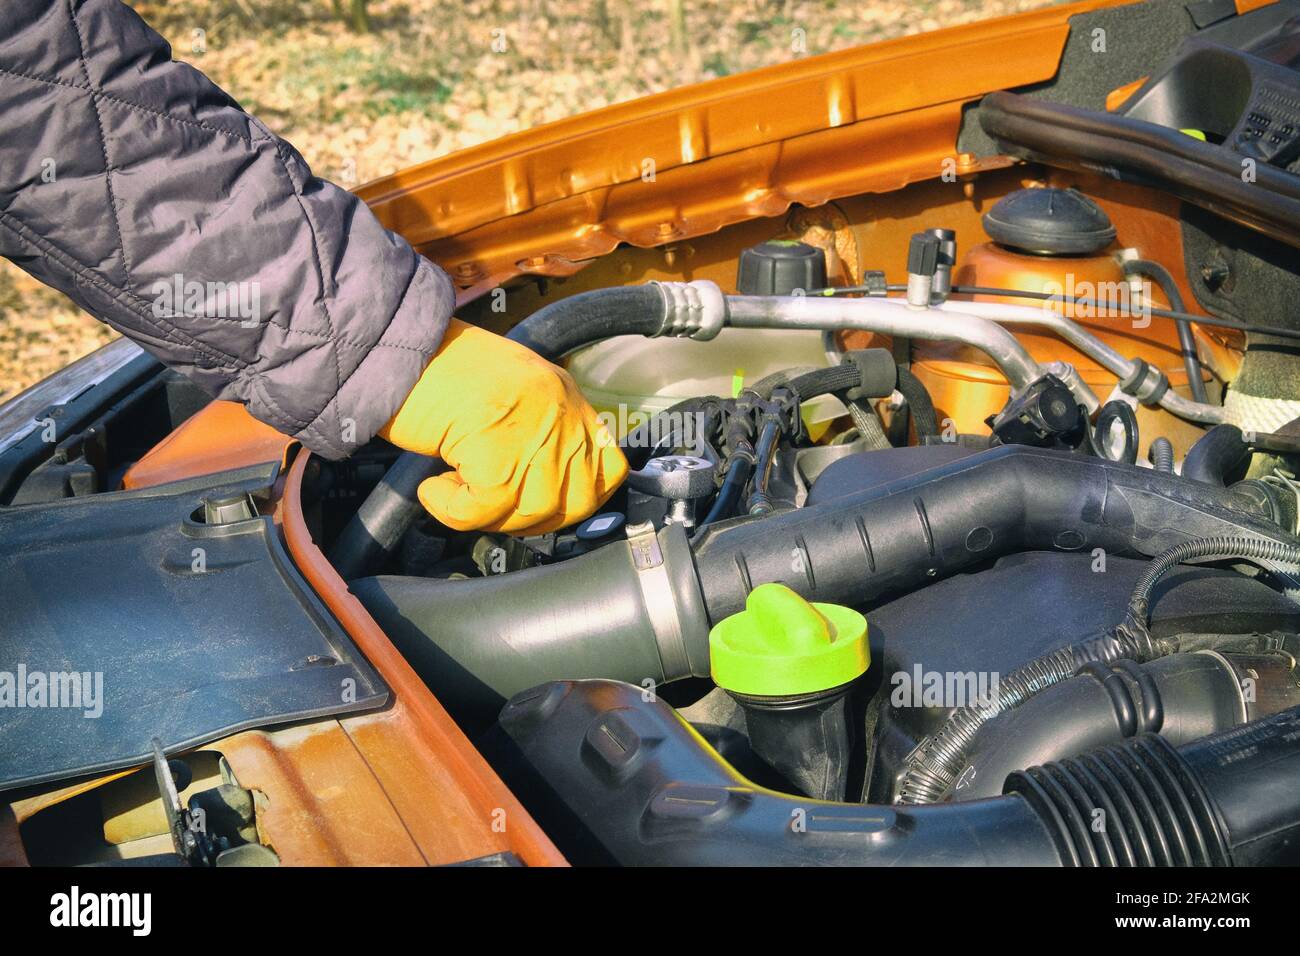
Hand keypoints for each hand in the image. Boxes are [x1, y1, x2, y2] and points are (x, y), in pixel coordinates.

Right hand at [379, 319, 626, 533]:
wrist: (390, 343)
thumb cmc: (434, 370)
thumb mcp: (506, 392)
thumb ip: (534, 430)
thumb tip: (540, 489)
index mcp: (564, 395)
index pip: (609, 464)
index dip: (583, 496)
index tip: (547, 506)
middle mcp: (558, 411)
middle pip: (578, 500)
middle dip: (535, 519)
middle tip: (493, 508)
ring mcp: (533, 431)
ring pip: (531, 512)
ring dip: (488, 516)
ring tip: (455, 491)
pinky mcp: (495, 452)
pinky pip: (482, 512)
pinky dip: (451, 510)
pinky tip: (433, 487)